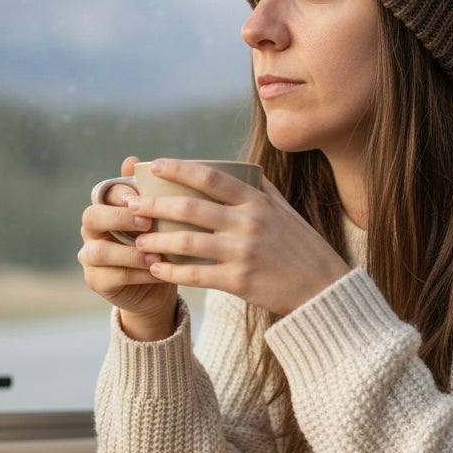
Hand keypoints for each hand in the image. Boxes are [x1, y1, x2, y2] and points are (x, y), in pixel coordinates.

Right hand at [78, 156, 177, 338]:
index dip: (121, 194)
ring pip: (99, 251)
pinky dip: (139, 274)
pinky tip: (159, 271)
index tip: (143, 198)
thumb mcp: (161, 215)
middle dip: (118, 218)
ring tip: (157, 254)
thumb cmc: (161, 239)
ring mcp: (90, 256)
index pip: (105, 193)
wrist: (160, 281)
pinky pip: (113, 276)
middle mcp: (93, 230)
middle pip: (92, 217)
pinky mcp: (96, 280)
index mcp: (107, 207)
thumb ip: (149, 191)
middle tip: (147, 224)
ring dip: (130, 253)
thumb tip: (131, 160)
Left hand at [127, 158, 350, 315]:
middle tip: (130, 205)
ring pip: (186, 241)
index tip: (154, 164)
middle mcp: (248, 223)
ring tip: (138, 240)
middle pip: (190, 208)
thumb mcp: (286, 212)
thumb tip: (245, 168)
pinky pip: (195, 275)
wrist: (322, 288)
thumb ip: (263, 190)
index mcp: (257, 202)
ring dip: (156, 240)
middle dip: (154, 204)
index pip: (211, 178)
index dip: (180, 168)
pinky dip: (171, 272)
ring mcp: (242, 252)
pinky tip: (155, 270)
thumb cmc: (303, 247)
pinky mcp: (238, 281)